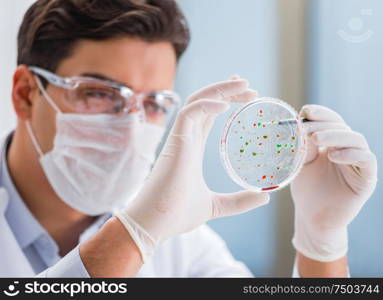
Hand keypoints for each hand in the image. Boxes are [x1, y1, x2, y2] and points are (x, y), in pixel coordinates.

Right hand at [116, 78, 269, 261]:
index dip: (224, 101)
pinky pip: (189, 113)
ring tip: (244, 85)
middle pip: (205, 102)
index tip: (245, 95)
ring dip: (220, 90)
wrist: (154, 224)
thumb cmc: (177, 213)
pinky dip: (206, 105)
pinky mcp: (175, 143)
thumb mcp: (217, 206)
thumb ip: (239, 201)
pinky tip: (225, 106)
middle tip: (249, 86)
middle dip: (226, 90)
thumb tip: (265, 196)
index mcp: (192, 147)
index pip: (208, 115)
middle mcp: (186, 138)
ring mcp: (179, 138)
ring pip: (197, 101)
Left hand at [291, 104, 376, 261]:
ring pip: (355, 139)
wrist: (312, 218)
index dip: (321, 114)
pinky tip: (332, 156)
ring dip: (335, 136)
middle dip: (323, 125)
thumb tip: (301, 124)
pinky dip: (350, 154)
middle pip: (342, 127)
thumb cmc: (306, 189)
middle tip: (306, 128)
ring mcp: (358, 163)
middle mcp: (347, 149)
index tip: (305, 111)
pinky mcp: (366, 178)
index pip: (331, 121)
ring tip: (315, 139)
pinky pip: (366, 159)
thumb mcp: (301, 163)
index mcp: (331, 143)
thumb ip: (303, 146)